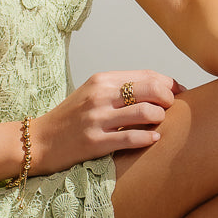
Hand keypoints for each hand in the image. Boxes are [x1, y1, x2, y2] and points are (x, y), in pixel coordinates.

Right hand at [32, 71, 181, 175]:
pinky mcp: (95, 142)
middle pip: (151, 90)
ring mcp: (97, 119)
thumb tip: (160, 89)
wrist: (39, 141)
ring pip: (145, 113)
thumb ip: (121, 89)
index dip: (169, 84)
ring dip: (159, 118)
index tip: (178, 93)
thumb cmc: (71, 118)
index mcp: (101, 80)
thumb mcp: (92, 94)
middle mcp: (100, 96)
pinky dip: (148, 139)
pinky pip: (132, 138)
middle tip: (170, 109)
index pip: (147, 75)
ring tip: (158, 123)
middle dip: (168, 99)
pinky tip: (152, 139)